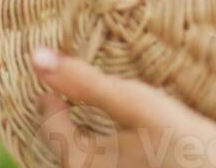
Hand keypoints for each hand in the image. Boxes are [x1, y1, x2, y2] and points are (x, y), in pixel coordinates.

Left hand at [31, 45, 215, 167]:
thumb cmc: (178, 138)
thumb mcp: (130, 102)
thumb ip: (82, 82)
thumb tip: (37, 58)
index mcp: (82, 163)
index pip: (51, 126)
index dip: (50, 97)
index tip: (52, 77)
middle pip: (66, 146)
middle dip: (64, 118)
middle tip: (66, 91)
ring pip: (86, 157)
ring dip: (83, 133)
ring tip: (89, 110)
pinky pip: (106, 163)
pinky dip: (104, 147)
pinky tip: (121, 137)